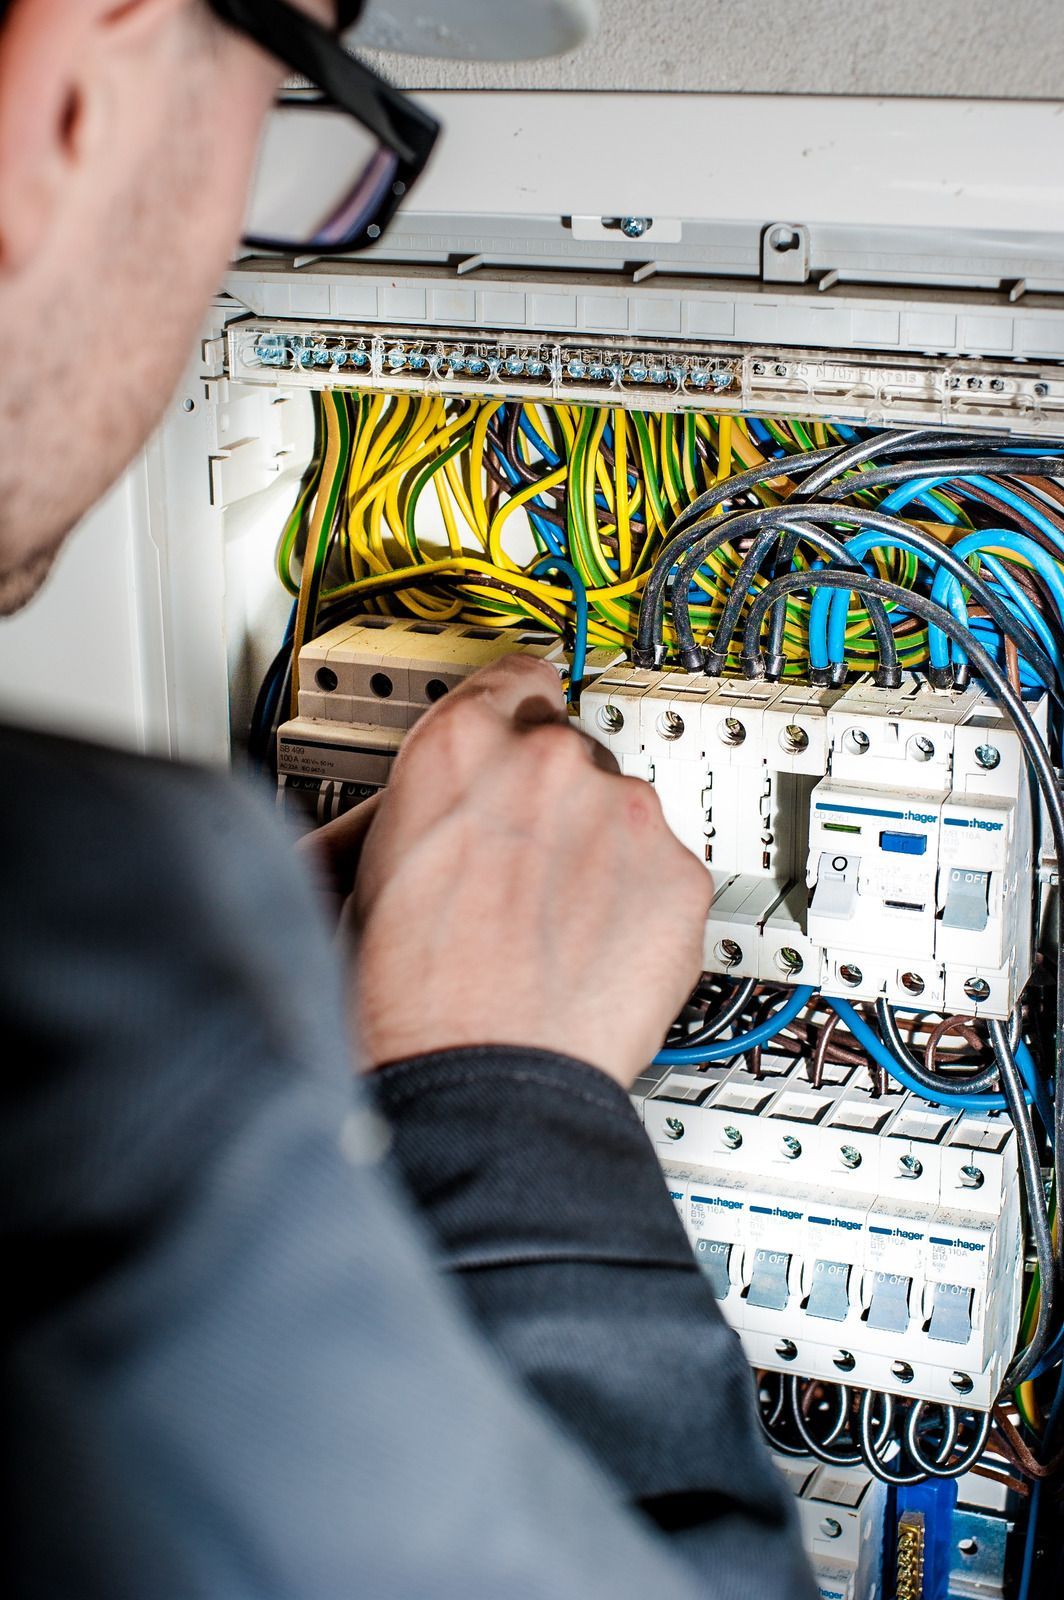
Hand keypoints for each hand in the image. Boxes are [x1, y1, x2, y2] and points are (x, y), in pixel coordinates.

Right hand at [344, 655, 711, 1088]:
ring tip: (554, 927)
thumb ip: (409, 809)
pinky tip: (594, 950)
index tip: (524, 723)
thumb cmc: (407, 1000)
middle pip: (568, 751)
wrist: (479, 1082)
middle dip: (548, 802)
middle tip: (519, 870)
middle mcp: (549, 763)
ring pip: (620, 813)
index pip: (514, 677)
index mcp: (460, 747)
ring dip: (596, 853)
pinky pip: (664, 872)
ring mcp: (624, 817)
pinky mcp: (679, 877)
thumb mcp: (360, 874)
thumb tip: (411, 807)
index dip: (515, 711)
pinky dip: (640, 903)